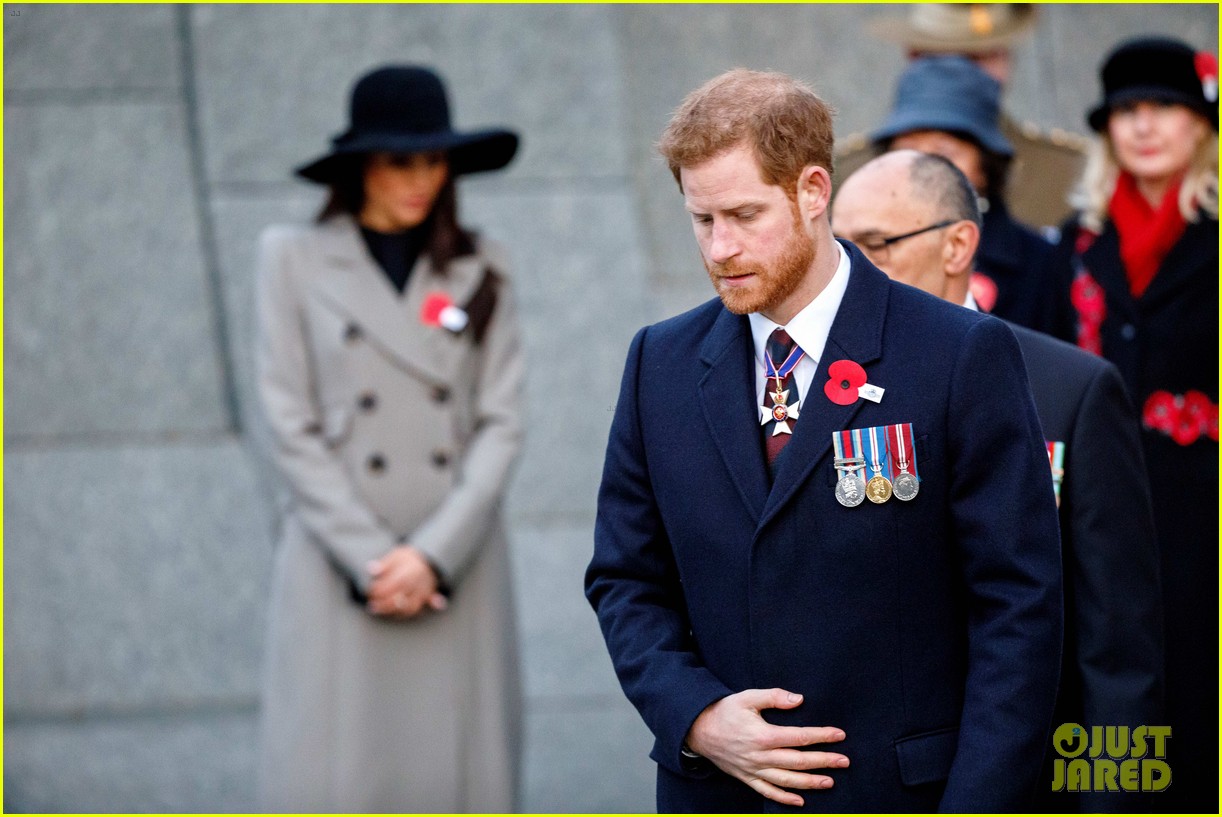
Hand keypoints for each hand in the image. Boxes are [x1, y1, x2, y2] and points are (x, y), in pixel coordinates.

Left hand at [365, 546, 447, 618]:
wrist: (428, 558)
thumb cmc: (409, 558)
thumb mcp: (396, 556)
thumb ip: (384, 564)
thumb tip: (371, 569)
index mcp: (409, 572)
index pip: (393, 584)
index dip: (379, 590)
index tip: (370, 593)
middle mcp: (418, 583)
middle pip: (401, 599)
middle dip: (384, 605)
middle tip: (372, 605)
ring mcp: (424, 591)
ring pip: (411, 607)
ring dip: (395, 612)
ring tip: (382, 611)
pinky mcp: (427, 597)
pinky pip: (424, 606)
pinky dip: (414, 612)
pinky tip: (400, 614)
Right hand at [686, 688, 847, 806]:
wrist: (697, 729)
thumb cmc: (724, 711)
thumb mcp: (747, 697)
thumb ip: (774, 696)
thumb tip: (798, 699)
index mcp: (763, 735)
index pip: (800, 737)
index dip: (822, 736)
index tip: (839, 735)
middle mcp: (761, 756)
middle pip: (799, 761)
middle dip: (824, 761)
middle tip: (844, 761)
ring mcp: (754, 769)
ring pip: (787, 780)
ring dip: (810, 782)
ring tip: (829, 781)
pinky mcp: (746, 777)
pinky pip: (767, 791)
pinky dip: (784, 798)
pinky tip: (800, 801)